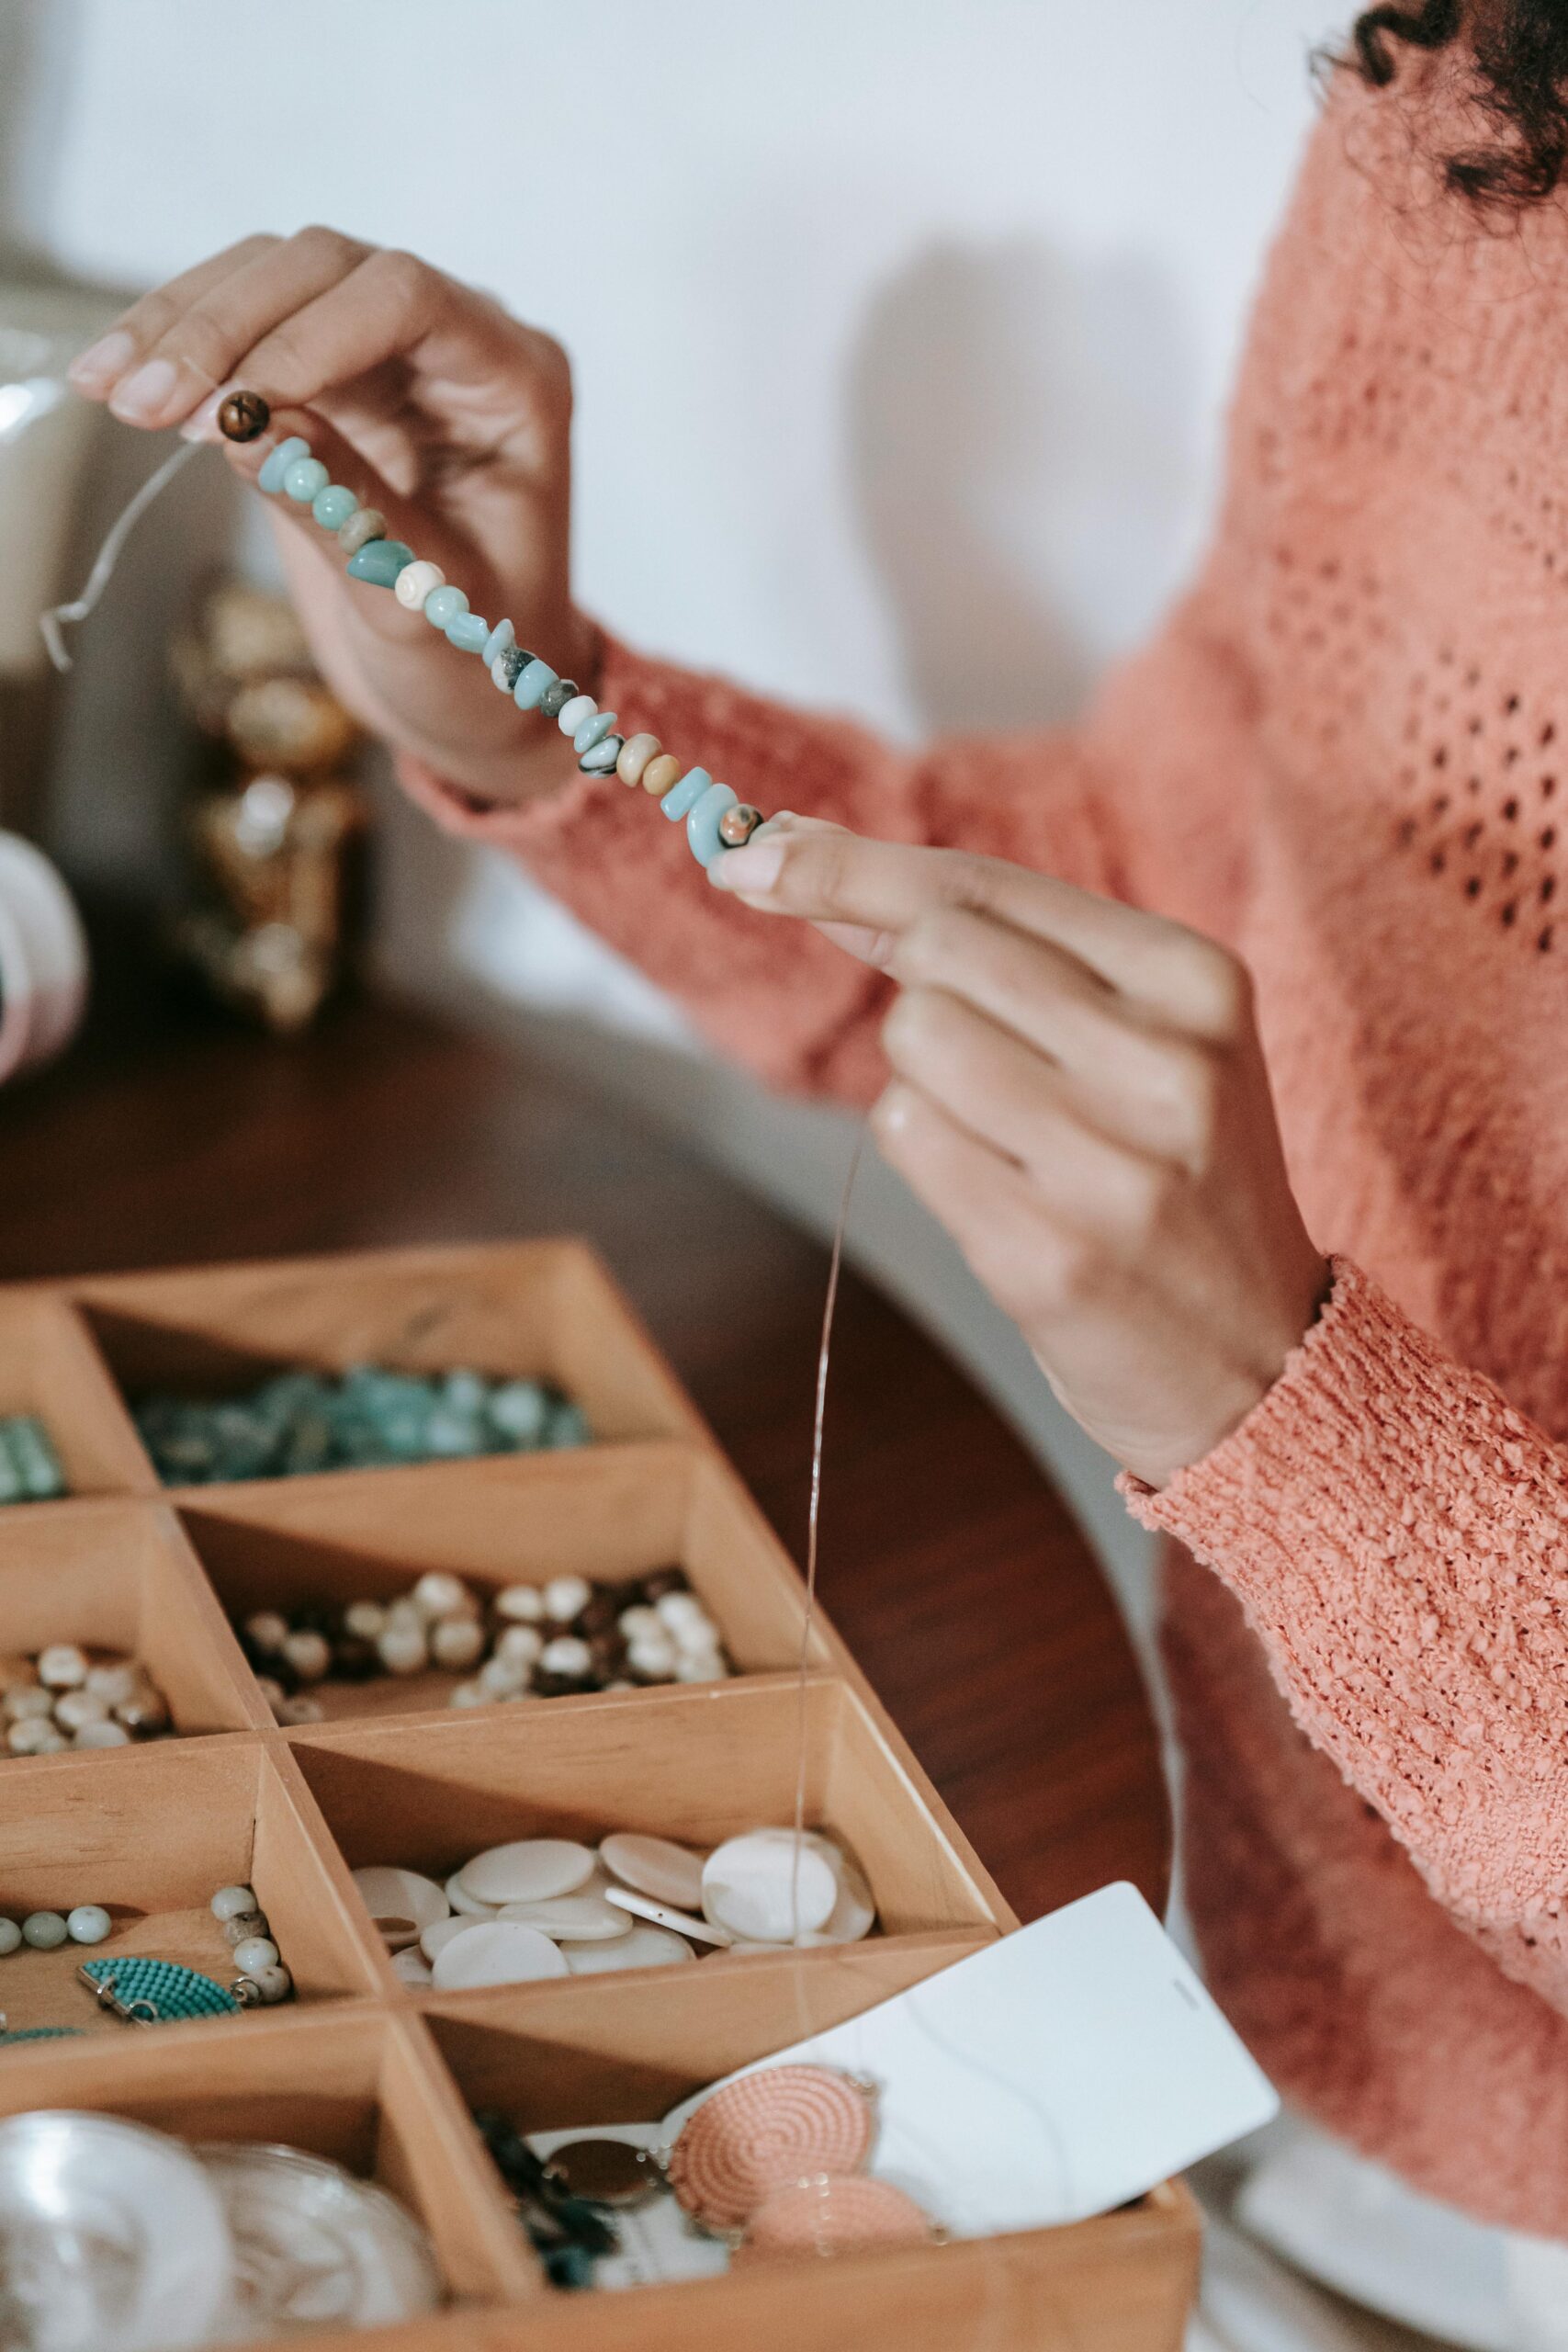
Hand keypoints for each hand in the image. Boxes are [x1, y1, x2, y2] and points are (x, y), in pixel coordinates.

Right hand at [69, 229, 595, 802]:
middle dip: (224, 329)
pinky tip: (112, 381)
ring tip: (107, 390)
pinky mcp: (326, 363)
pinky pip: (242, 321)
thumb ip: (350, 511)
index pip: (406, 300)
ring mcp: (389, 342)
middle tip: (141, 403)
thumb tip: (247, 424)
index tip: (224, 404)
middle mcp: (458, 337)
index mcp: (516, 381)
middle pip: (327, 268)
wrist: (466, 682)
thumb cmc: (472, 653)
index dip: (307, 336)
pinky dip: (173, 345)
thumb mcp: (422, 602)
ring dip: (179, 327)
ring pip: (271, 275)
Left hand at [711, 821, 1327, 1486]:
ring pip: (912, 1041)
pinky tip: (1002, 1194)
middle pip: (937, 952)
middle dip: (919, 994)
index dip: (854, 867)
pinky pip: (904, 1139)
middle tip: (988, 1068)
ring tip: (1013, 1141)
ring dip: (923, 1082)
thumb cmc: (1172, 1176)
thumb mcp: (1141, 1036)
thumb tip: (802, 864)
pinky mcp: (1048, 1255)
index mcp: (1197, 981)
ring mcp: (1109, 1164)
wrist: (1258, 1359)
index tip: (760, 848)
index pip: (985, 886)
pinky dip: (922, 1152)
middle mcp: (1166, 1061)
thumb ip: (1001, 948)